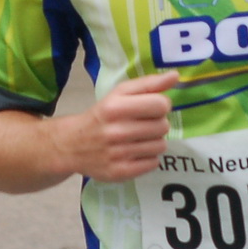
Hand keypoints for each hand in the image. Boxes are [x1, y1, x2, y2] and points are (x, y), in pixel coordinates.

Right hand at [54, 71, 179, 182]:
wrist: (72, 145)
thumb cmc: (101, 116)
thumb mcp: (119, 94)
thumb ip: (148, 84)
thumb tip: (175, 76)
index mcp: (115, 107)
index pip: (160, 105)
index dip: (161, 105)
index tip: (151, 107)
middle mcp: (116, 131)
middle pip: (163, 126)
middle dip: (157, 123)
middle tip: (142, 124)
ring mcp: (118, 154)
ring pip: (160, 146)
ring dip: (153, 141)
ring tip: (138, 139)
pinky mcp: (120, 172)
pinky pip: (153, 163)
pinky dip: (148, 158)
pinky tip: (134, 153)